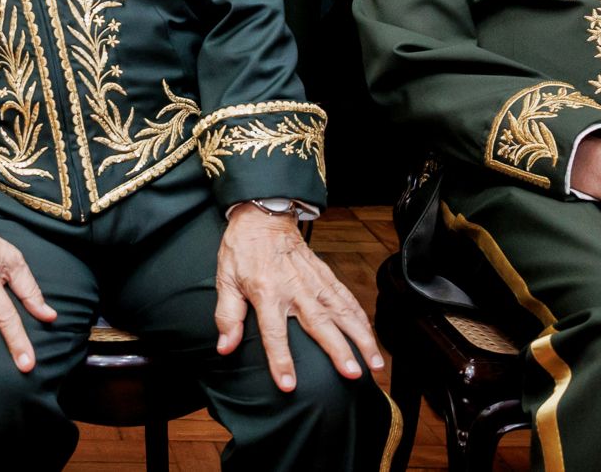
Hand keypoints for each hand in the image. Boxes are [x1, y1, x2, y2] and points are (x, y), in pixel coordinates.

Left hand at [215, 204, 383, 391]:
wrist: (262, 216)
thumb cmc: (242, 250)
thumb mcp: (225, 280)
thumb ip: (227, 315)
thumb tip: (225, 346)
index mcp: (266, 293)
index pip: (274, 333)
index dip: (281, 360)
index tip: (289, 384)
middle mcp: (294, 289)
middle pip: (319, 324)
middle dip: (338, 351)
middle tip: (353, 373)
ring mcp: (314, 282)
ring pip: (342, 313)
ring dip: (360, 338)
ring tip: (374, 362)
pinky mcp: (326, 275)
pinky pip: (347, 298)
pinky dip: (361, 318)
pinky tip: (371, 335)